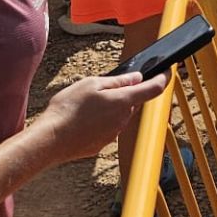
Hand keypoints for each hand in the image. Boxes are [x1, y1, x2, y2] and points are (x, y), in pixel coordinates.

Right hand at [35, 71, 170, 164]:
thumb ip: (117, 81)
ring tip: (85, 105)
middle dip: (124, 94)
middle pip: (133, 102)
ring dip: (110, 108)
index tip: (167, 72)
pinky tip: (82, 120)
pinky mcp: (102, 144)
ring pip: (119, 115)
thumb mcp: (92, 84)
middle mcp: (123, 120)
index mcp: (124, 101)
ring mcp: (113, 134)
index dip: (163, 78)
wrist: (50, 140)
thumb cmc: (68, 109)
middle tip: (102, 88)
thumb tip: (136, 78)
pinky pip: (107, 128)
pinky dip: (100, 122)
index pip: (153, 89)